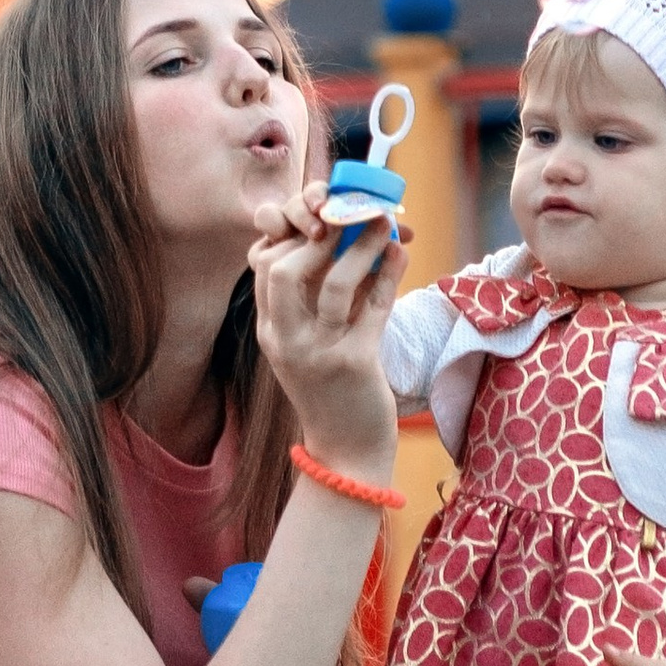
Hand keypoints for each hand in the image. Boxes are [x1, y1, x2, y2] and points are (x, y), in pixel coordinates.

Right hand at [248, 199, 402, 481]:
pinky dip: (388, 274)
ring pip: (336, 283)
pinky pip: (373, 306)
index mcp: (270, 331)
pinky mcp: (355, 363)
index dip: (291, 233)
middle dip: (317, 233)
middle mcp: (286, 340)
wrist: (345, 452)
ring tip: (383, 222)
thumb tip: (341, 241)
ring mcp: (319, 352)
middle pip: (286, 268)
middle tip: (348, 212)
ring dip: (361, 245)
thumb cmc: (330, 392)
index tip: (321, 217)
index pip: (264, 265)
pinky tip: (400, 254)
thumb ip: (311, 301)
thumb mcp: (305, 346)